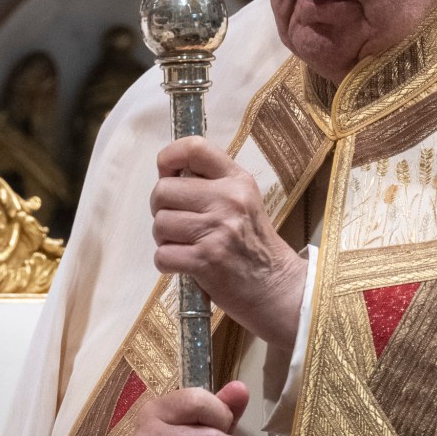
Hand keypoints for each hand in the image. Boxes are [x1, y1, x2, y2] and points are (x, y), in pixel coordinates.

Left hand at [151, 136, 307, 350]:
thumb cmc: (254, 245)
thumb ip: (212, 185)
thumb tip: (166, 177)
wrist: (276, 288)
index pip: (195, 148)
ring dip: (164, 239)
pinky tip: (186, 265)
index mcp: (237, 180)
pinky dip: (167, 263)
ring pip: (160, 223)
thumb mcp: (244, 202)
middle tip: (178, 223)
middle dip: (161, 209)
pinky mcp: (206, 260)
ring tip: (186, 246)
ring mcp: (217, 230)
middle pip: (163, 190)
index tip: (167, 173)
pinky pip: (162, 255)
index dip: (169, 157)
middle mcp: (228, 200)